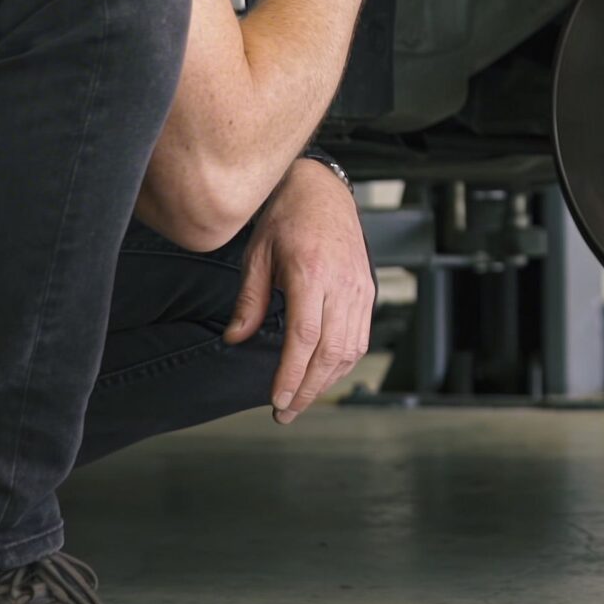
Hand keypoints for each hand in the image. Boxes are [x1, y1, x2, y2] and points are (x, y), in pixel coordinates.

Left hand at [227, 156, 374, 422]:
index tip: (277, 400)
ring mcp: (360, 288)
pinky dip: (342, 363)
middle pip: (331, 352)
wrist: (322, 191)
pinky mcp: (368, 291)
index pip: (304, 337)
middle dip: (308, 390)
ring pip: (350, 350)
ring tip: (301, 399)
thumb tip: (235, 339)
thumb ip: (249, 300)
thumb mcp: (257, 254)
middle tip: (285, 413)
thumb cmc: (287, 218)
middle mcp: (342, 284)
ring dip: (325, 382)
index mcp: (311, 273)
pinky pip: (360, 338)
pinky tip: (323, 375)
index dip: (292, 374)